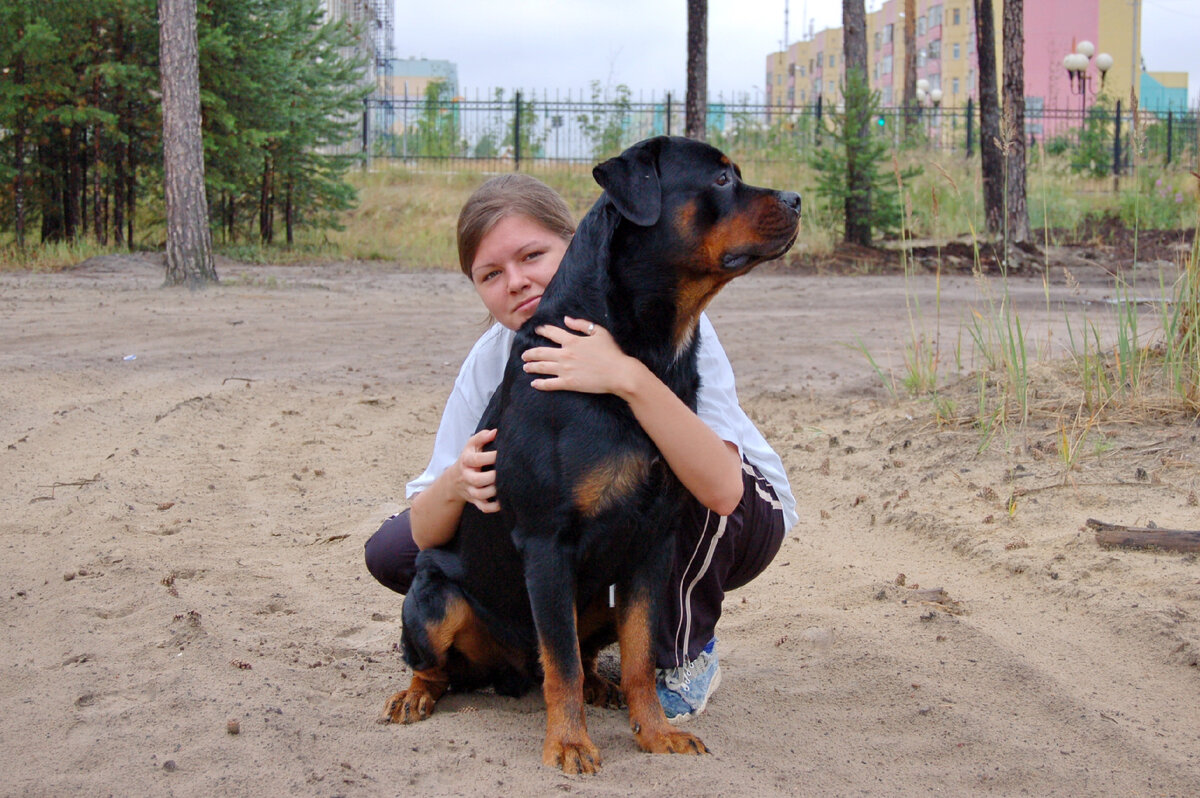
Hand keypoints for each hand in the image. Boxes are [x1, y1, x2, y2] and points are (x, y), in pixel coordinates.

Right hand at [452, 428, 499, 512]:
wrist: (455, 479)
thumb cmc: (469, 458)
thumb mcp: (471, 445)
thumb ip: (482, 437)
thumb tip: (495, 432)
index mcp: (466, 461)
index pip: (476, 460)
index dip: (490, 457)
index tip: (502, 453)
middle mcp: (467, 476)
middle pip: (477, 480)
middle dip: (492, 477)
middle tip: (505, 472)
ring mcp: (470, 490)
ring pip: (480, 495)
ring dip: (494, 491)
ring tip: (506, 485)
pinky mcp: (475, 501)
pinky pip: (484, 507)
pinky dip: (494, 507)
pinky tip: (504, 500)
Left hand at [522, 317, 640, 395]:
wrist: (618, 373)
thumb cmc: (611, 352)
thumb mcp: (599, 332)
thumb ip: (581, 325)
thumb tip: (566, 319)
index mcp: (572, 341)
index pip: (553, 333)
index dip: (543, 330)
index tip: (537, 330)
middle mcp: (565, 354)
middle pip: (541, 352)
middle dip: (530, 353)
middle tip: (524, 354)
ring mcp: (565, 370)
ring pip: (542, 367)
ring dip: (531, 366)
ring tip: (525, 366)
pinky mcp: (568, 383)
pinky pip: (550, 384)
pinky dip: (540, 384)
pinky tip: (534, 383)